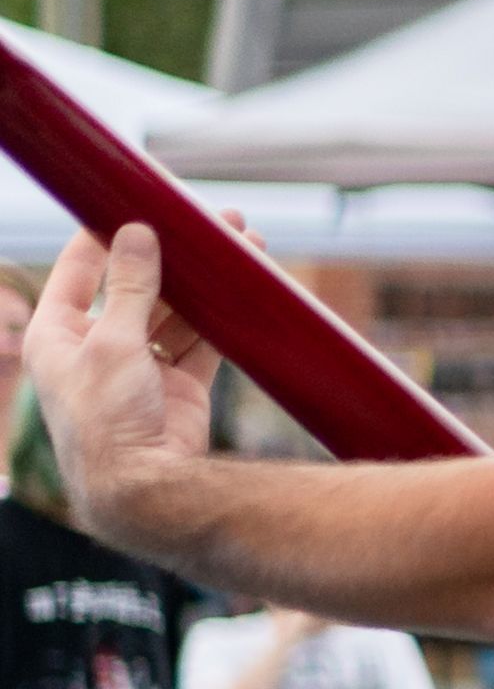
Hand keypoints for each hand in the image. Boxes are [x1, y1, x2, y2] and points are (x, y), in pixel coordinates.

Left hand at [18, 230, 222, 550]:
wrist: (143, 486)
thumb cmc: (105, 418)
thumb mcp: (111, 342)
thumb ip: (130, 286)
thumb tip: (136, 233)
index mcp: (58, 335)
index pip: (78, 270)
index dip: (105, 235)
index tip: (133, 203)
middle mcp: (96, 347)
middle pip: (136, 286)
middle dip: (172, 255)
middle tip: (205, 223)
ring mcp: (139, 366)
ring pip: (174, 311)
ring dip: (203, 284)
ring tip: (239, 247)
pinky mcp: (177, 385)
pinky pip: (200, 341)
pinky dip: (220, 318)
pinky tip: (241, 291)